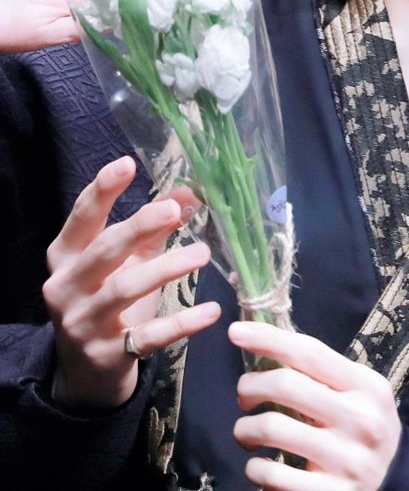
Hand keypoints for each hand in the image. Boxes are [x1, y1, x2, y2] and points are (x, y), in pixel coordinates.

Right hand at [43, 155, 220, 408]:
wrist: (86, 374)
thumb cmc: (108, 302)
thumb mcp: (126, 262)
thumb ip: (154, 228)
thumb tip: (192, 190)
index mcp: (65, 257)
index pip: (82, 217)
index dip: (102, 190)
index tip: (127, 164)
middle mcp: (66, 288)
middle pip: (103, 250)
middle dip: (138, 227)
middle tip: (173, 209)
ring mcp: (84, 324)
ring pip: (124, 290)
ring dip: (165, 268)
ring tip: (202, 252)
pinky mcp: (108, 355)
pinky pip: (148, 337)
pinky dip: (181, 324)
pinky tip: (211, 311)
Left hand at [229, 321, 401, 490]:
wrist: (397, 482)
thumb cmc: (365, 426)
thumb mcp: (359, 392)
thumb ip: (323, 373)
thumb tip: (268, 347)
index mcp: (366, 387)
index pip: (310, 352)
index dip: (268, 338)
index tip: (237, 331)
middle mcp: (360, 420)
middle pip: (286, 385)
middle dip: (250, 386)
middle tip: (244, 395)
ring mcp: (345, 461)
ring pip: (271, 428)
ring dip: (245, 429)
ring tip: (246, 433)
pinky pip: (272, 475)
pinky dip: (255, 468)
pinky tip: (260, 465)